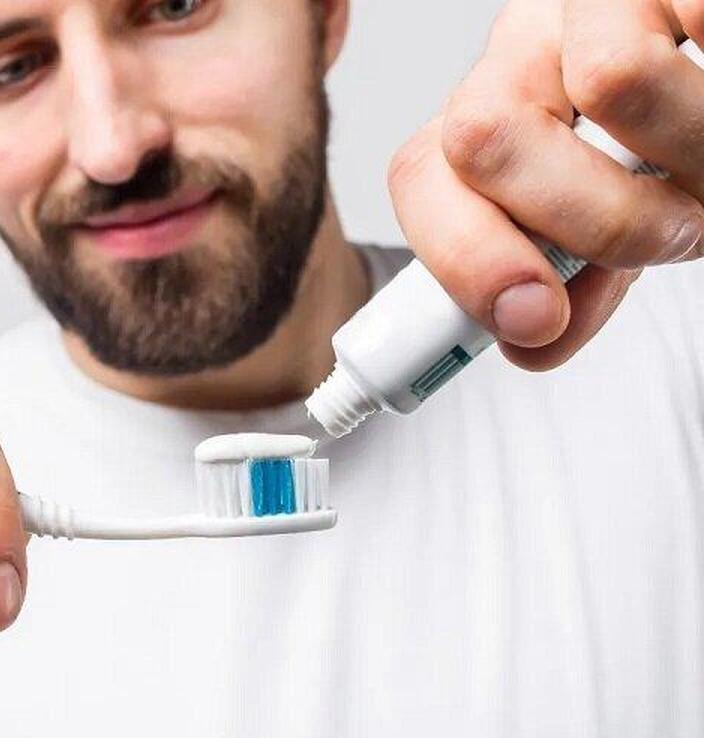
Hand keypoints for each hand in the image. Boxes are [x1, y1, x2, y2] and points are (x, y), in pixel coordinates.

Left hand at [388, 0, 703, 369]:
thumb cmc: (671, 142)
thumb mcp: (608, 214)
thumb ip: (566, 275)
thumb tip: (533, 340)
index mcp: (490, 113)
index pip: (423, 178)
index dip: (465, 258)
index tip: (531, 320)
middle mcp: (523, 47)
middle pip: (482, 135)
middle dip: (593, 220)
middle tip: (672, 233)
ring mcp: (593, 1)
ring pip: (614, 80)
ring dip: (689, 162)